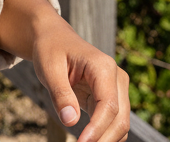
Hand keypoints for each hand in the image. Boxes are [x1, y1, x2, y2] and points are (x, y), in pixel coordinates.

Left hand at [32, 13, 130, 141]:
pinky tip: (87, 141)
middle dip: (103, 139)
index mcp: (103, 66)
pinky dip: (104, 135)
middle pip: (120, 118)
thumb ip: (60, 94)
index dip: (97, 129)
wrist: (54, 38)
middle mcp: (116, 77)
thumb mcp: (48, 67)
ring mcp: (117, 88)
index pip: (108, 105)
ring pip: (120, 124)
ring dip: (105, 140)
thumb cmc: (51, 49)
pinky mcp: (111, 97)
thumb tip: (71, 122)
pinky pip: (113, 122)